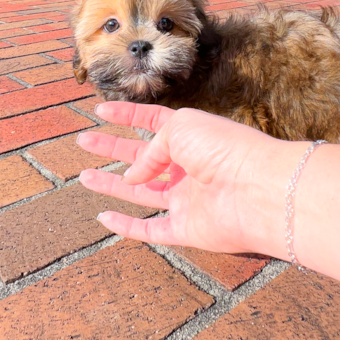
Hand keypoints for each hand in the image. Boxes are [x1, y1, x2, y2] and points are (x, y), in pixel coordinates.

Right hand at [77, 101, 305, 257]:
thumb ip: (149, 149)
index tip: (99, 111)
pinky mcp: (186, 229)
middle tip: (83, 142)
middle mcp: (188, 166)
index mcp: (190, 136)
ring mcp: (186, 198)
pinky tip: (103, 216)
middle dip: (112, 148)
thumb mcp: (179, 129)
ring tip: (83, 176)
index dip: (125, 115)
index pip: (151, 121)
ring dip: (111, 184)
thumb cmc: (224, 149)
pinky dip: (126, 226)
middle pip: (142, 157)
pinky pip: (150, 229)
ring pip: (141, 193)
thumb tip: (131, 177)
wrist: (256, 190)